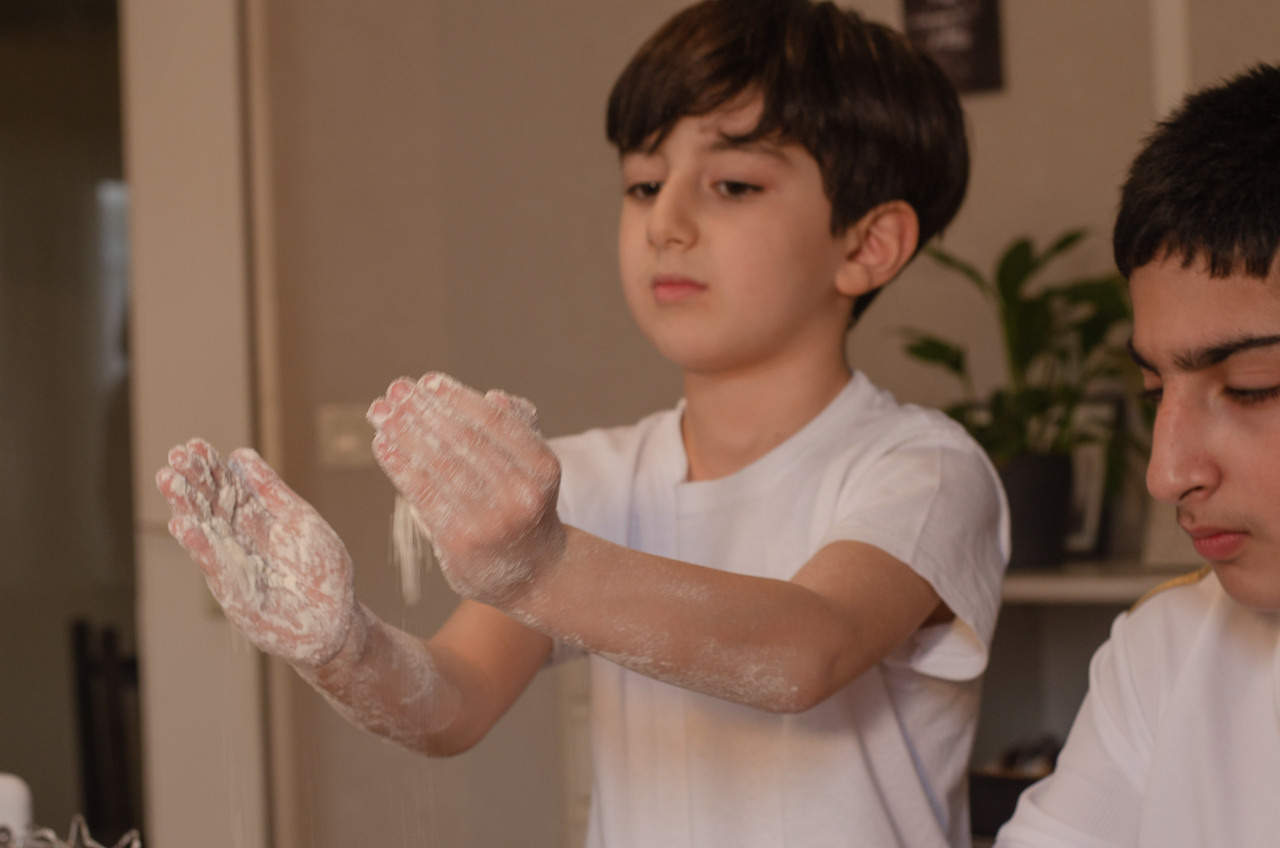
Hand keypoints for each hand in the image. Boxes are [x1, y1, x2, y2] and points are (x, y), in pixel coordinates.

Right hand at [156, 439, 356, 667]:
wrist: (335, 619)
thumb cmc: (321, 571)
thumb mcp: (301, 520)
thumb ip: (272, 491)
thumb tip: (241, 455)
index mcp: (256, 522)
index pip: (227, 489)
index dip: (210, 468)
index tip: (192, 445)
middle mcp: (239, 542)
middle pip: (211, 507)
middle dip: (192, 482)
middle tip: (175, 456)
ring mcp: (234, 567)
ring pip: (206, 532)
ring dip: (186, 508)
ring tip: (169, 481)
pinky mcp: (235, 594)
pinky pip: (215, 566)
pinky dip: (200, 546)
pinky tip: (182, 524)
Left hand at [367, 373, 565, 605]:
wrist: (534, 572)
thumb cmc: (525, 506)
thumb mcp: (534, 467)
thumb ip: (517, 429)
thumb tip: (493, 397)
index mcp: (542, 467)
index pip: (493, 421)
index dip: (457, 397)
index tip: (427, 381)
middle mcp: (520, 493)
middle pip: (463, 440)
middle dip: (423, 409)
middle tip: (395, 389)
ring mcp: (490, 519)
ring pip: (439, 464)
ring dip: (403, 432)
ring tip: (380, 412)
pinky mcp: (460, 541)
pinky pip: (423, 494)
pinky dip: (399, 464)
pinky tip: (382, 444)